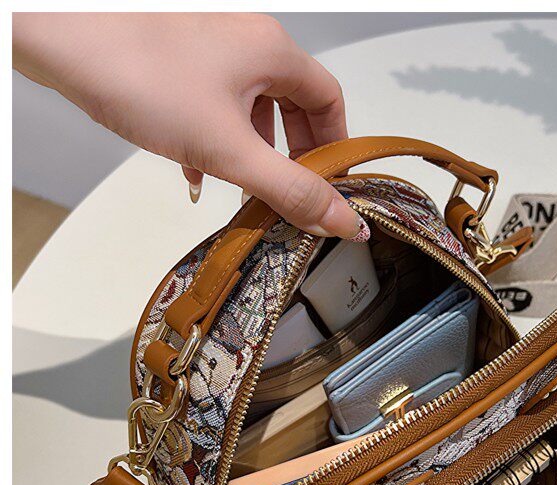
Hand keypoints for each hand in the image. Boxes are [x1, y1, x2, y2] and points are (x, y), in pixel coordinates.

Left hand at [12, 12, 364, 237]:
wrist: (58, 35)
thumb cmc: (145, 81)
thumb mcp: (230, 149)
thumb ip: (290, 190)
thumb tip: (346, 223)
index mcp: (273, 51)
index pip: (329, 99)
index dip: (334, 147)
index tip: (328, 188)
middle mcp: (248, 39)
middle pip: (292, 102)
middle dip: (292, 154)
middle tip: (286, 194)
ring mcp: (210, 45)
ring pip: (251, 105)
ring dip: (252, 151)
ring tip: (240, 190)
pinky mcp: (178, 57)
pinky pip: (216, 102)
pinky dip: (217, 138)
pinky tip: (195, 170)